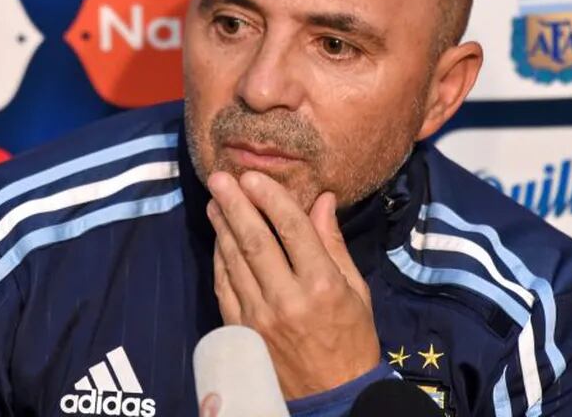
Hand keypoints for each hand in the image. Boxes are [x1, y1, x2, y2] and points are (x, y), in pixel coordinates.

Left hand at [206, 170, 380, 399]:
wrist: (333, 397)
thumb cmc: (351, 339)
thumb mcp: (356, 290)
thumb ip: (333, 244)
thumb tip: (322, 200)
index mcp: (322, 286)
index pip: (292, 230)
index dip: (270, 199)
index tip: (253, 176)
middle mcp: (288, 299)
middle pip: (255, 241)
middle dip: (235, 205)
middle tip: (220, 178)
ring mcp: (260, 317)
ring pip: (234, 262)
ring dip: (222, 227)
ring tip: (215, 200)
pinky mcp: (243, 332)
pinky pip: (224, 288)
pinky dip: (219, 260)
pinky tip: (218, 239)